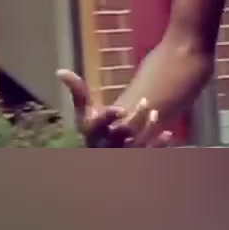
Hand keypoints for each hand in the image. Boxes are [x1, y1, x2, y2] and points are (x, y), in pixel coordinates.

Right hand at [56, 70, 173, 147]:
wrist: (104, 152)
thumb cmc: (94, 127)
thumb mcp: (85, 110)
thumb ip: (78, 92)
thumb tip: (60, 70)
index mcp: (91, 133)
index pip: (97, 126)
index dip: (108, 118)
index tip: (120, 108)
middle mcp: (105, 145)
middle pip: (121, 134)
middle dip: (134, 119)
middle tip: (145, 101)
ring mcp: (121, 153)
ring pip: (137, 144)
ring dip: (147, 129)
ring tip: (155, 113)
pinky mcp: (135, 158)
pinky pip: (148, 153)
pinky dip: (158, 145)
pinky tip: (168, 133)